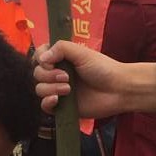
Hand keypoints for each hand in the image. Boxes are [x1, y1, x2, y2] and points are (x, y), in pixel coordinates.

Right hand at [33, 43, 155, 118]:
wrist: (118, 90)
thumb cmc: (103, 68)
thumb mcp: (82, 53)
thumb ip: (61, 48)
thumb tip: (42, 58)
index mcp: (61, 59)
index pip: (39, 56)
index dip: (41, 59)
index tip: (51, 61)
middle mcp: (58, 73)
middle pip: (37, 74)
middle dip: (48, 75)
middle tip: (67, 77)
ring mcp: (59, 91)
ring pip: (39, 89)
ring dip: (51, 88)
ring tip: (69, 89)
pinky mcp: (62, 107)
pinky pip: (44, 106)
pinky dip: (47, 102)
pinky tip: (57, 100)